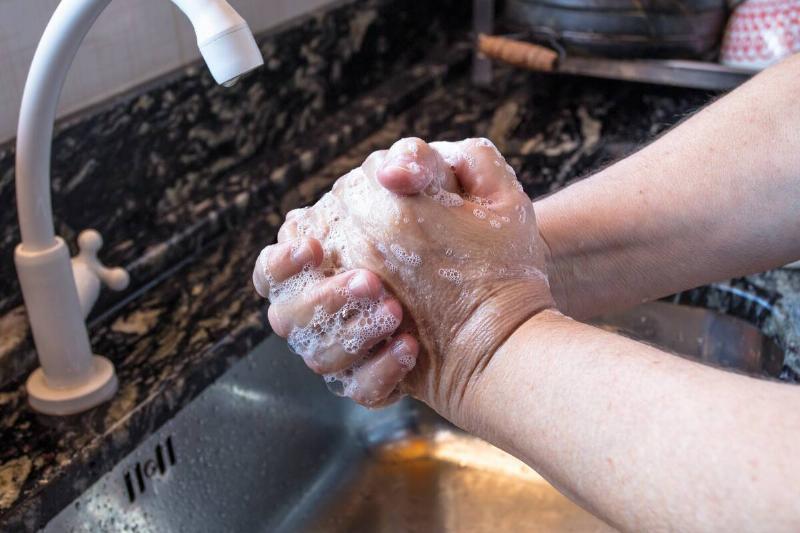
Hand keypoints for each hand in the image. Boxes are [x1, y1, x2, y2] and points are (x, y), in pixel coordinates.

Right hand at [253, 138, 554, 416]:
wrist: (516, 296)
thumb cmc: (482, 235)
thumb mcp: (466, 185)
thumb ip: (422, 162)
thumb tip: (389, 172)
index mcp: (333, 254)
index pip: (275, 265)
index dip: (282, 260)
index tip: (312, 248)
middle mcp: (331, 303)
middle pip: (285, 313)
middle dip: (319, 299)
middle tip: (370, 283)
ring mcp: (351, 344)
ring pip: (316, 355)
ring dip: (350, 333)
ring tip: (396, 312)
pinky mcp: (376, 379)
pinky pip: (357, 388)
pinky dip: (378, 372)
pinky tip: (410, 349)